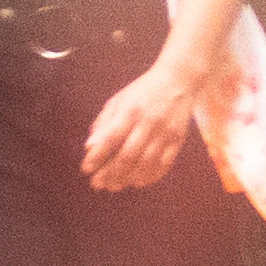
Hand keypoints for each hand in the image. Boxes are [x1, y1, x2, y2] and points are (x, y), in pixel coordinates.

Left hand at [82, 29, 216, 191]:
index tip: (87, 169)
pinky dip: (151, 176)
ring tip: (116, 185)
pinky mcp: (178, 139)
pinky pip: (165, 163)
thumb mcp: (119, 100)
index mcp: (130, 111)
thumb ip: (104, 123)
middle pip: (128, 156)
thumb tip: (90, 147)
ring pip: (146, 163)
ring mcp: (165, 132)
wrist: (179, 80)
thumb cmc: (143, 91)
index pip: (110, 139)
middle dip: (111, 173)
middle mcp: (148, 123)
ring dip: (129, 178)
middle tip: (100, 184)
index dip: (97, 157)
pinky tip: (139, 181)